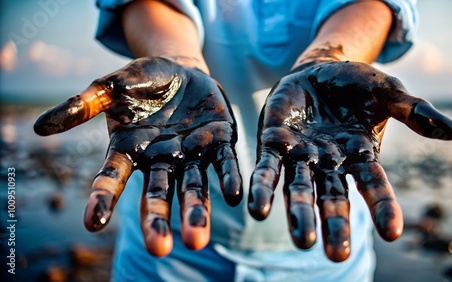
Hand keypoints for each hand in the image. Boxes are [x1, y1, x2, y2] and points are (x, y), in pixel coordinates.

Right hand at [34, 57, 241, 255]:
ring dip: (195, 212)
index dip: (102, 199)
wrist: (181, 70)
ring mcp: (190, 154)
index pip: (112, 179)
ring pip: (192, 188)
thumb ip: (83, 104)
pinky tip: (235, 196)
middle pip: (156, 195)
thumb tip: (40, 127)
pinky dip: (227, 179)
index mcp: (129, 150)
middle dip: (157, 221)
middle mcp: (159, 160)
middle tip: (160, 249)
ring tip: (198, 239)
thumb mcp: (111, 86)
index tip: (92, 223)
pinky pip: (223, 163)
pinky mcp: (218, 142)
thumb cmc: (143, 81)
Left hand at [248, 61, 451, 261]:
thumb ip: (415, 111)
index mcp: (360, 156)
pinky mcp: (274, 142)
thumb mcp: (388, 92)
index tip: (392, 233)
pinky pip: (267, 169)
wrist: (318, 69)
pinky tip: (256, 209)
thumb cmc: (356, 85)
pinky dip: (262, 188)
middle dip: (335, 224)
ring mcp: (301, 156)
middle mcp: (330, 163)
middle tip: (336, 254)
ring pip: (300, 189)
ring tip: (302, 241)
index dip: (383, 206)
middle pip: (334, 198)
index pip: (373, 185)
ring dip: (299, 214)